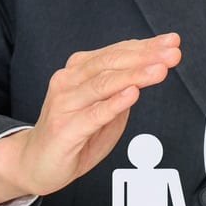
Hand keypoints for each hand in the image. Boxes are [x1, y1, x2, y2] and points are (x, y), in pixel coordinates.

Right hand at [0, 33, 181, 205]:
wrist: (34, 162)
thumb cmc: (72, 134)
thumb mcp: (105, 109)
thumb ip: (123, 91)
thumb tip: (149, 72)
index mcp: (80, 71)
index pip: (117, 52)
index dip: (146, 46)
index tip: (171, 42)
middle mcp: (70, 80)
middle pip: (112, 62)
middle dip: (146, 56)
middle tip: (171, 52)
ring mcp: (65, 102)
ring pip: (104, 83)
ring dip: (135, 74)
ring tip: (159, 69)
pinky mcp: (64, 127)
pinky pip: (94, 113)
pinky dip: (115, 102)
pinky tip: (132, 94)